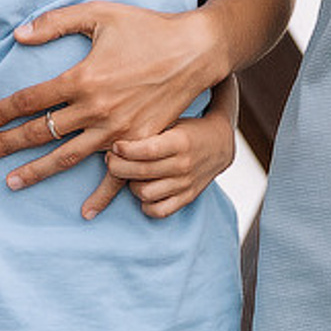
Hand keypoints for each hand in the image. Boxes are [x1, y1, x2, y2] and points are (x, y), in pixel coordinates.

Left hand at [0, 0, 217, 212]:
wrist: (195, 50)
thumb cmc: (145, 27)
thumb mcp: (99, 14)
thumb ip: (56, 22)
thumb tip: (18, 34)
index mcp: (82, 78)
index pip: (29, 100)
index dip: (1, 112)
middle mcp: (96, 109)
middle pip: (41, 132)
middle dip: (7, 144)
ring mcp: (118, 131)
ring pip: (67, 157)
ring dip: (36, 171)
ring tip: (11, 181)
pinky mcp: (140, 141)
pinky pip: (116, 174)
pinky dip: (101, 195)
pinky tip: (85, 212)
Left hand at [107, 108, 234, 218]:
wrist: (219, 144)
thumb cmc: (187, 129)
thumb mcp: (171, 120)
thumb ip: (148, 129)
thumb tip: (115, 136)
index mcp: (179, 142)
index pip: (146, 150)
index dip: (125, 149)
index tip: (115, 145)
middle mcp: (183, 165)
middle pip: (141, 172)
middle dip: (117, 167)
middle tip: (111, 159)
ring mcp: (185, 184)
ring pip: (145, 194)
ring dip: (130, 185)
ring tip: (129, 174)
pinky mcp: (187, 198)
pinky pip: (159, 211)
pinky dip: (146, 204)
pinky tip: (142, 190)